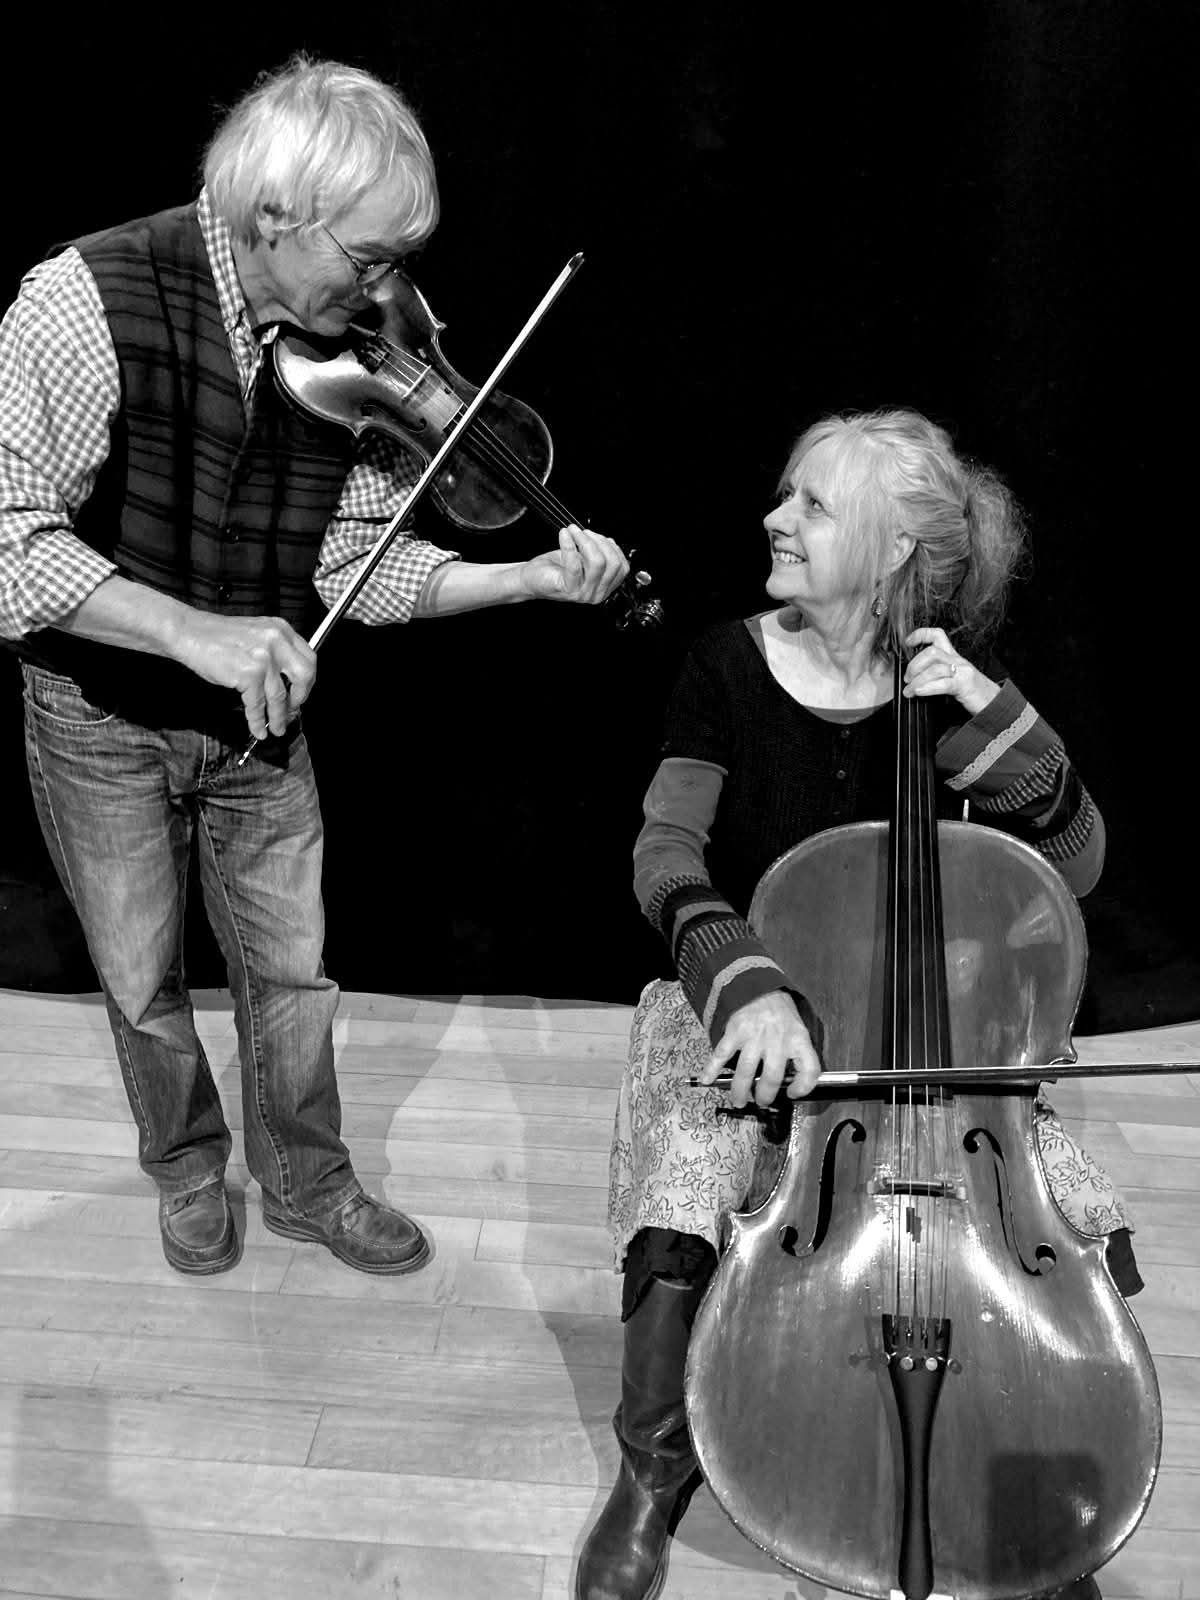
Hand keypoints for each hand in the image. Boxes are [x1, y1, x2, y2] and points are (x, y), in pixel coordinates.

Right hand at [171, 611, 317, 738]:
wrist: (189, 633)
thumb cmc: (218, 637)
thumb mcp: (257, 634)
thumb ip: (276, 651)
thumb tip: (289, 683)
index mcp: (281, 630)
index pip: (309, 658)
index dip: (307, 681)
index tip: (301, 693)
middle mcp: (277, 641)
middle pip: (305, 675)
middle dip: (301, 698)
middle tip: (293, 710)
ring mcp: (264, 658)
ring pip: (280, 697)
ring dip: (278, 718)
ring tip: (276, 729)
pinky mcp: (248, 674)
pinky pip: (257, 705)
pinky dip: (257, 721)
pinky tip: (257, 729)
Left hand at [519, 524, 628, 604]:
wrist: (532, 577)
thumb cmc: (557, 567)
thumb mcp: (584, 558)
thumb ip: (600, 552)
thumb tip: (608, 541)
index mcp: (605, 587)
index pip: (621, 566)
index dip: (611, 546)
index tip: (596, 535)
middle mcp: (597, 594)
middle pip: (612, 563)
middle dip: (598, 540)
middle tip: (582, 531)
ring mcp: (583, 594)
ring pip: (597, 562)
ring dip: (585, 540)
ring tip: (572, 531)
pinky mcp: (568, 589)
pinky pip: (575, 564)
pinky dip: (569, 545)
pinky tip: (564, 535)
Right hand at [697, 990, 821, 1107]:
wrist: (760, 987)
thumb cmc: (781, 1013)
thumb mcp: (799, 1030)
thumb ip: (798, 1054)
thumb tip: (792, 1083)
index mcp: (797, 1039)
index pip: (809, 1069)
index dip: (803, 1087)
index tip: (793, 1093)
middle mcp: (777, 1040)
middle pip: (772, 1078)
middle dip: (765, 1096)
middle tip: (761, 1102)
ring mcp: (754, 1036)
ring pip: (745, 1072)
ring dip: (740, 1091)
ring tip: (739, 1100)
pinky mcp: (735, 1032)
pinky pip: (722, 1055)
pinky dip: (712, 1069)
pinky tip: (707, 1080)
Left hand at [903, 627, 998, 716]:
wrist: (994, 703)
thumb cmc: (972, 693)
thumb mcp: (952, 679)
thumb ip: (935, 676)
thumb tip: (912, 681)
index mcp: (953, 657)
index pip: (937, 635)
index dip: (921, 634)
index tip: (908, 642)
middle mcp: (958, 660)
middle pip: (931, 652)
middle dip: (914, 665)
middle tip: (907, 679)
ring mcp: (962, 671)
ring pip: (935, 667)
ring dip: (917, 680)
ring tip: (910, 691)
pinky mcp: (965, 685)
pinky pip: (944, 683)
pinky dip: (928, 687)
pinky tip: (919, 692)